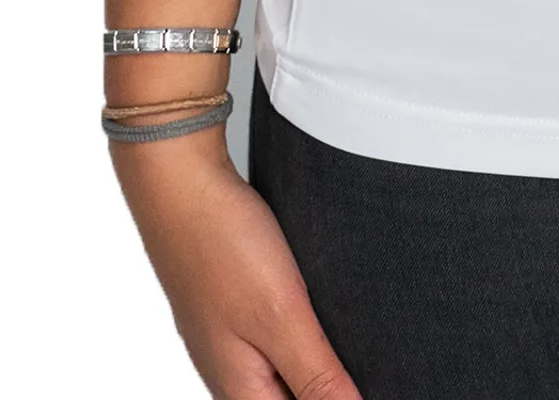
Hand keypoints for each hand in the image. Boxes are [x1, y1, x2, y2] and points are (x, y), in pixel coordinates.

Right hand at [112, 131, 360, 399]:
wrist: (181, 181)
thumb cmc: (222, 246)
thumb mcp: (281, 317)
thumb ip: (316, 377)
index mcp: (241, 392)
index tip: (377, 376)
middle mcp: (232, 375)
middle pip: (292, 397)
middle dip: (329, 386)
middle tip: (368, 351)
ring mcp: (230, 342)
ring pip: (284, 375)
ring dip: (319, 362)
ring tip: (355, 336)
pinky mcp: (234, 310)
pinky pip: (275, 343)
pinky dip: (304, 336)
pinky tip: (325, 313)